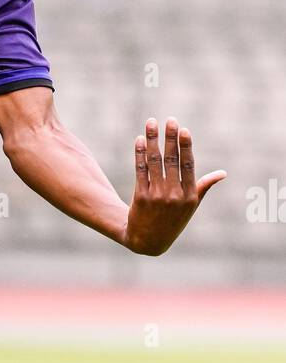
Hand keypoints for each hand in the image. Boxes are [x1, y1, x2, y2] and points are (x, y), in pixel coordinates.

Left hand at [123, 119, 224, 255]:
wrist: (148, 242)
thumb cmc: (173, 221)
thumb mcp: (191, 207)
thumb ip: (203, 187)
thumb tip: (222, 174)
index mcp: (189, 196)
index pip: (188, 166)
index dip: (186, 147)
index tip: (183, 130)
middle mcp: (174, 196)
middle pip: (172, 161)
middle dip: (170, 138)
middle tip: (169, 120)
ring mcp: (157, 197)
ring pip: (155, 163)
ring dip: (153, 140)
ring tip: (151, 123)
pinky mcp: (141, 198)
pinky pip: (141, 171)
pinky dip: (140, 154)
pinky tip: (140, 140)